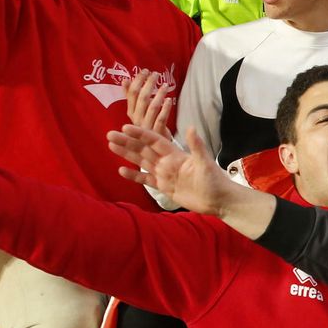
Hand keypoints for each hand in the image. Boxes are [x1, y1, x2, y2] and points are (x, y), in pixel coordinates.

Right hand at [108, 126, 232, 217]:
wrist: (218, 200)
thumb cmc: (214, 180)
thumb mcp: (205, 163)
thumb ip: (196, 146)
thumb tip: (190, 127)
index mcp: (175, 154)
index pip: (154, 140)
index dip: (140, 133)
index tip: (125, 126)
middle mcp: (167, 161)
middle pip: (143, 149)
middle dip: (127, 142)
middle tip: (109, 134)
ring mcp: (164, 174)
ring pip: (141, 162)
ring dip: (126, 154)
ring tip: (111, 145)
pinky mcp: (164, 187)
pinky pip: (145, 180)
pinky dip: (134, 176)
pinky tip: (121, 170)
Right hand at [123, 69, 173, 136]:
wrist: (156, 149)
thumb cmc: (149, 126)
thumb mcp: (138, 112)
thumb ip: (132, 97)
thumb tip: (125, 80)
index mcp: (131, 113)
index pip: (132, 94)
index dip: (138, 81)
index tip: (144, 71)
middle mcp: (137, 120)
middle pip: (142, 99)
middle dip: (148, 84)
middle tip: (155, 74)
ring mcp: (147, 127)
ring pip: (152, 108)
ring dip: (158, 95)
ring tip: (165, 85)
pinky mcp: (157, 134)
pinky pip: (161, 119)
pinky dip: (165, 109)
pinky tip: (169, 100)